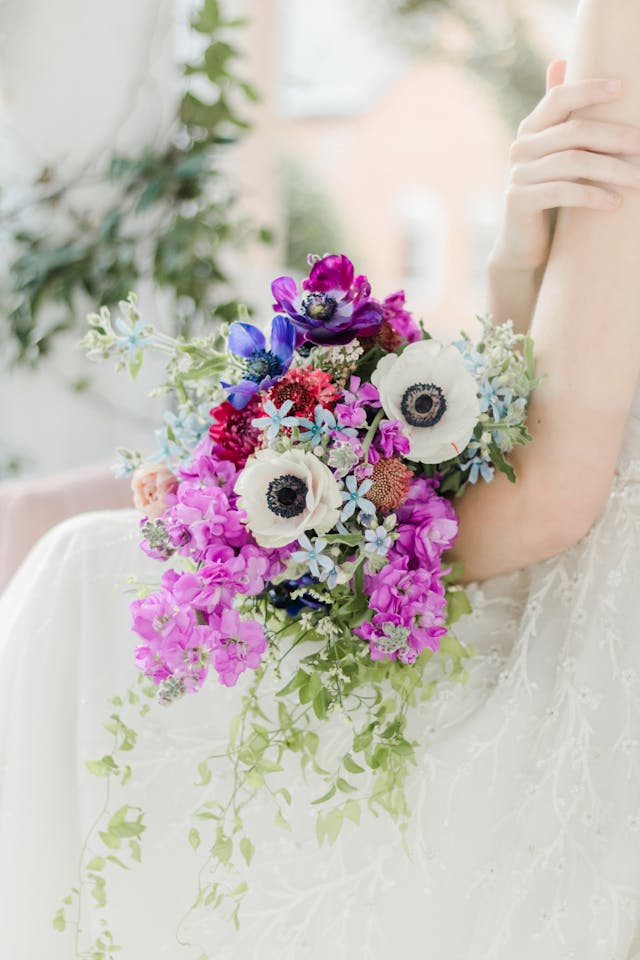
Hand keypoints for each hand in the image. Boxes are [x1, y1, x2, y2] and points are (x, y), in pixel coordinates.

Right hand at [490, 60, 639, 274]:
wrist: (523, 243)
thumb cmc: (549, 193)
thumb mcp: (556, 153)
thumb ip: (559, 116)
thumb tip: (561, 61)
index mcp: (531, 128)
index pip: (559, 97)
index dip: (589, 89)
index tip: (623, 88)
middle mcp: (520, 147)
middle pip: (574, 131)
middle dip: (616, 138)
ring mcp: (517, 174)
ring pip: (572, 162)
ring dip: (612, 170)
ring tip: (639, 179)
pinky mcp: (518, 201)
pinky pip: (561, 192)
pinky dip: (592, 195)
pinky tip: (615, 202)